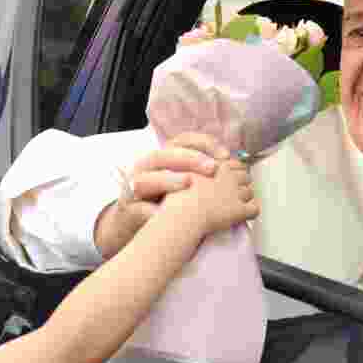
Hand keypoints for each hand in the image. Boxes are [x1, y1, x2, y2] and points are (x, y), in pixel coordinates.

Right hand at [95, 132, 230, 258]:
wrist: (133, 221)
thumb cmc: (162, 200)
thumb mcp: (179, 180)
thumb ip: (198, 171)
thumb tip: (233, 167)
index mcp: (161, 157)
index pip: (181, 141)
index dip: (203, 144)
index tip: (225, 155)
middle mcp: (145, 168)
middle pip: (163, 155)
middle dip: (188, 159)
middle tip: (212, 168)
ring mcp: (134, 188)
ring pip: (147, 180)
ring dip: (168, 180)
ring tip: (187, 183)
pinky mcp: (129, 210)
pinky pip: (140, 208)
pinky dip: (152, 212)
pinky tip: (166, 214)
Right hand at [163, 158, 258, 236]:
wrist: (183, 214)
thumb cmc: (178, 197)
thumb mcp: (183, 174)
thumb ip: (194, 169)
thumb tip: (195, 172)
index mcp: (217, 166)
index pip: (235, 164)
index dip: (233, 171)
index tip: (228, 178)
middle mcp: (229, 177)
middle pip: (245, 176)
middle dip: (241, 182)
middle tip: (232, 191)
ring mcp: (235, 193)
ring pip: (250, 191)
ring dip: (245, 197)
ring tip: (235, 203)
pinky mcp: (239, 210)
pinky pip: (254, 209)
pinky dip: (250, 212)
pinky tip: (242, 215)